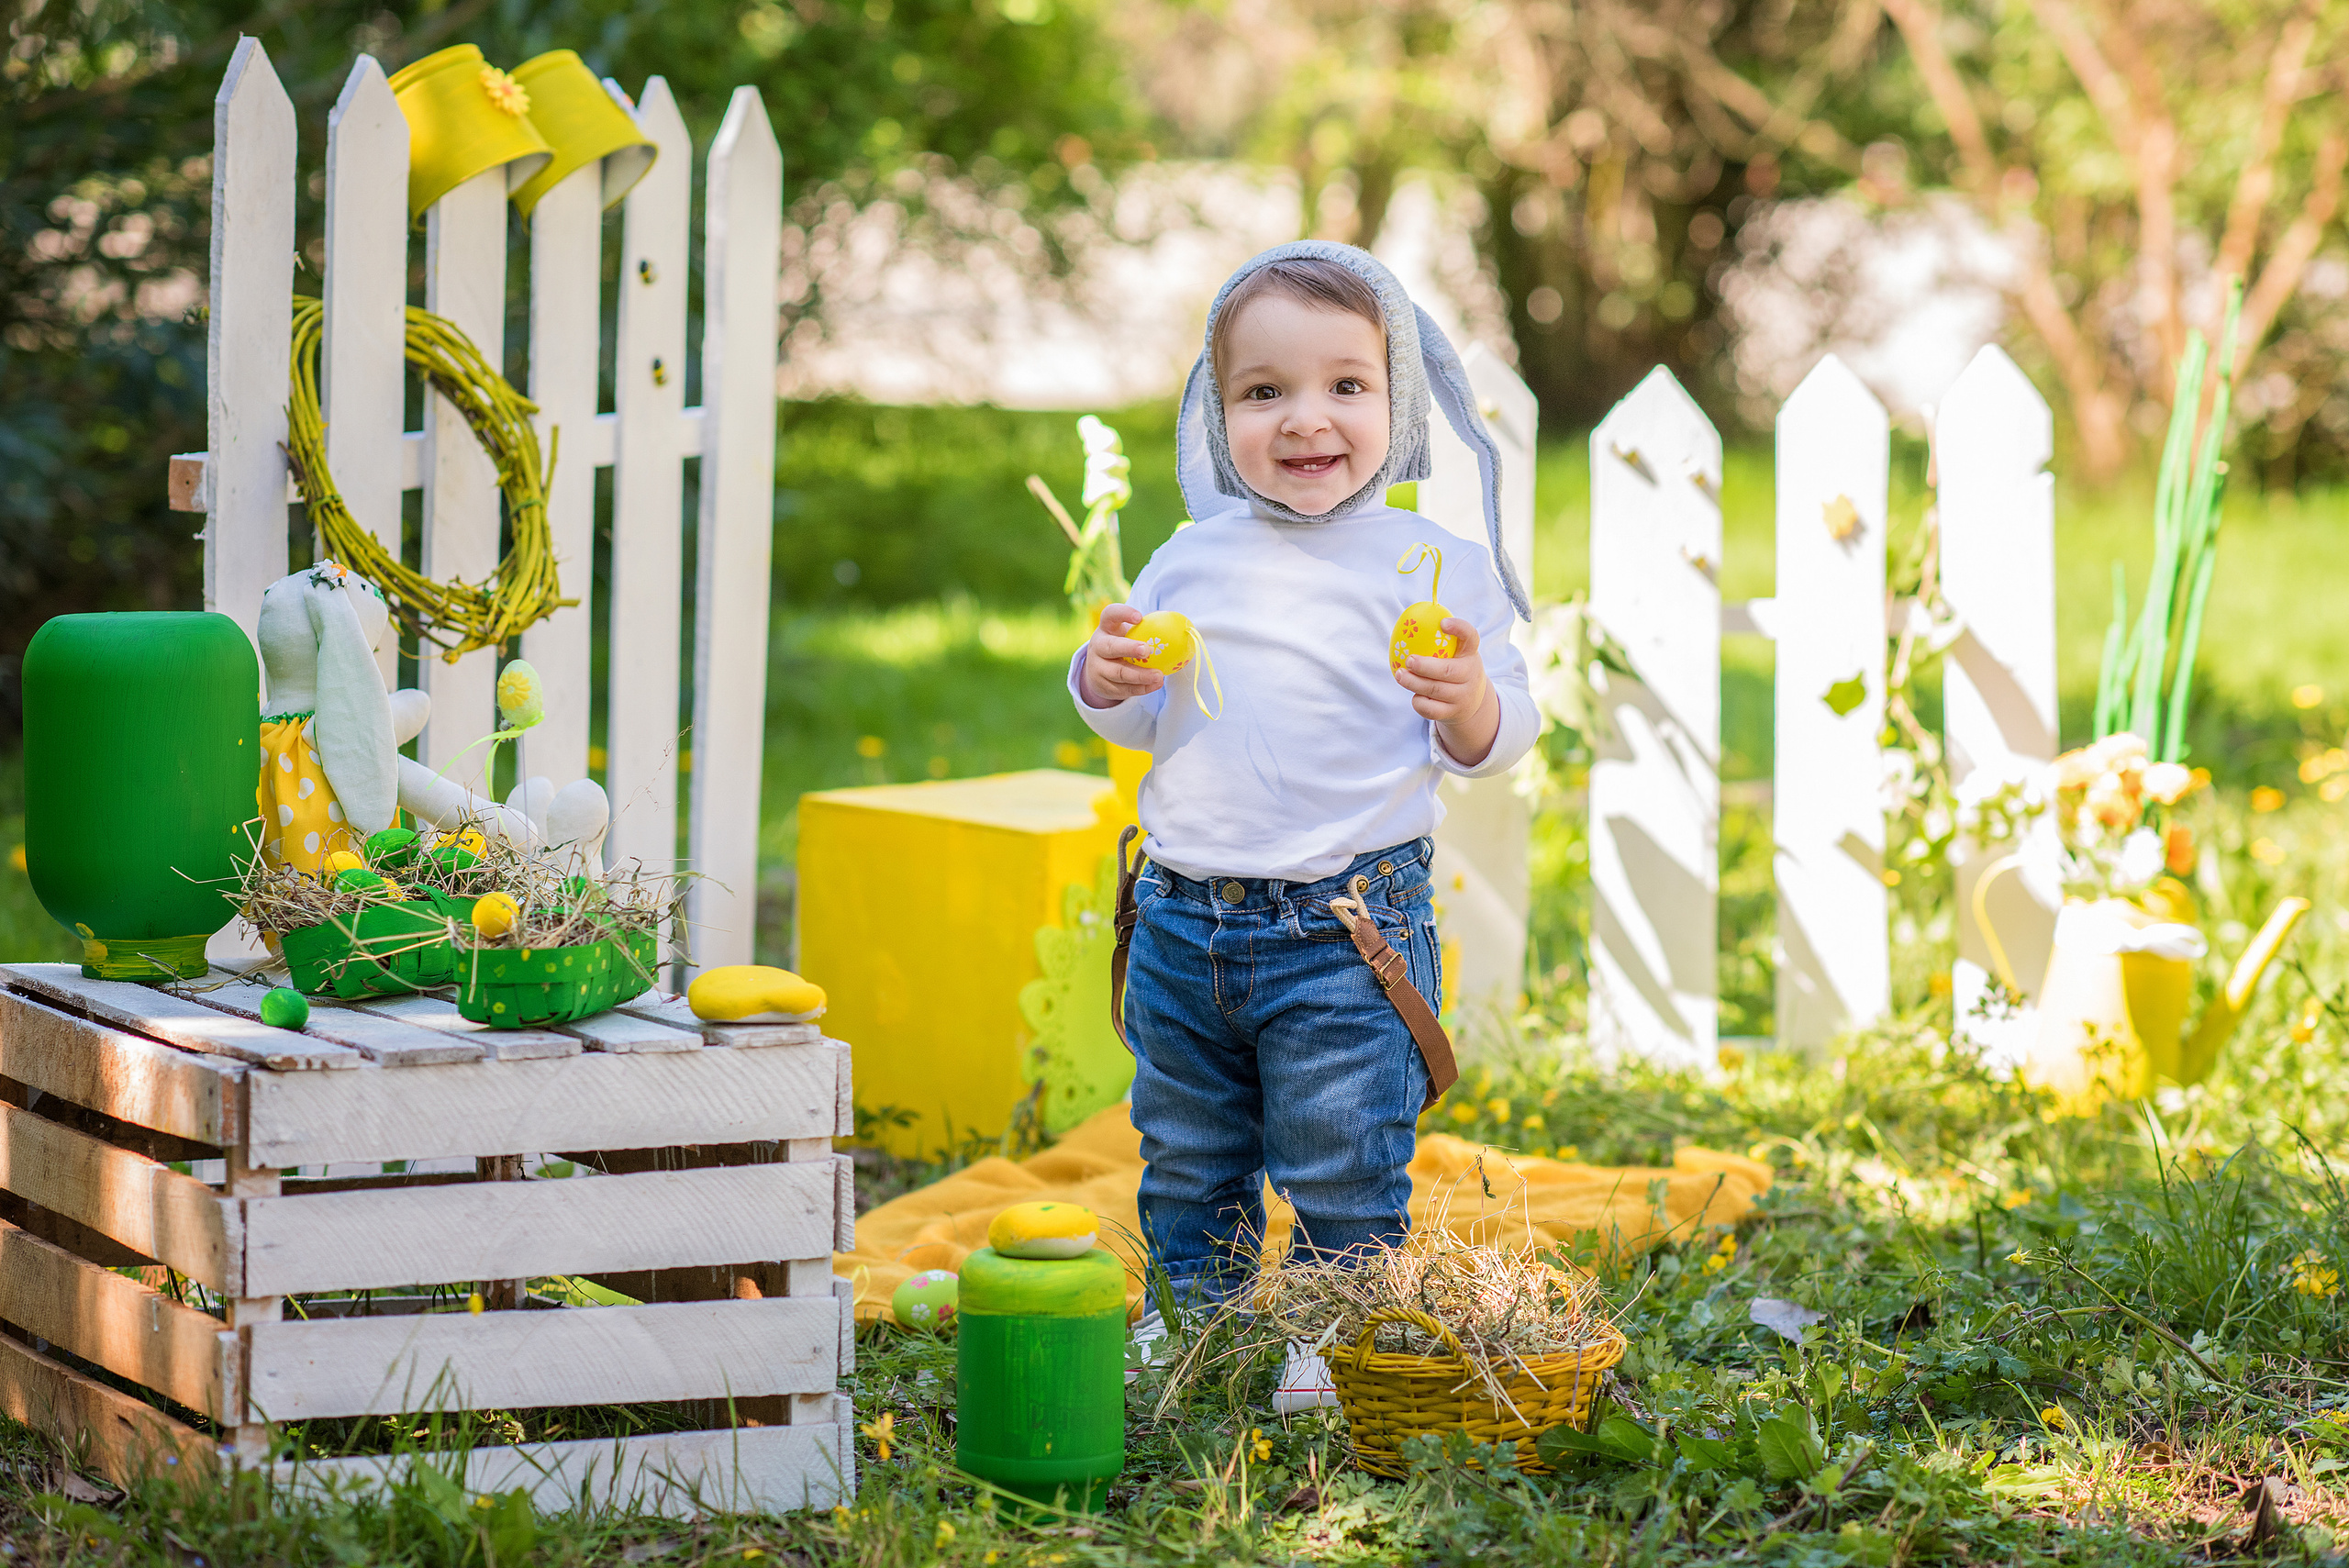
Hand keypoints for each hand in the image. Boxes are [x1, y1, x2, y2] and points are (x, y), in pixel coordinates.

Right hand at [1080, 603, 1164, 708]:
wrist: (1099, 670)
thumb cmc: (1122, 646)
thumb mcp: (1128, 634)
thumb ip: (1146, 630)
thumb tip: (1182, 628)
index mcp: (1106, 628)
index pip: (1110, 614)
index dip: (1123, 614)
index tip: (1140, 618)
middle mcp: (1098, 646)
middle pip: (1110, 647)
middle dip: (1128, 648)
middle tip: (1147, 650)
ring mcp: (1098, 668)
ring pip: (1118, 673)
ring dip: (1140, 675)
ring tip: (1158, 675)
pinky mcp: (1103, 686)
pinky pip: (1124, 689)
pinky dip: (1141, 688)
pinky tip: (1156, 684)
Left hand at [1396, 617, 1498, 764]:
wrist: (1471, 703)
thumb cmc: (1456, 669)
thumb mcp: (1457, 653)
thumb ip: (1440, 640)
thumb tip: (1407, 622)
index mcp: (1470, 654)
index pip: (1471, 637)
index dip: (1459, 628)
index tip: (1443, 623)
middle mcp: (1471, 674)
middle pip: (1447, 671)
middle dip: (1424, 666)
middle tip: (1409, 660)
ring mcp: (1463, 696)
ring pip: (1434, 690)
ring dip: (1413, 683)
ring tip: (1400, 675)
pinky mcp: (1452, 713)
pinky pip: (1430, 709)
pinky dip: (1418, 701)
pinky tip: (1414, 694)